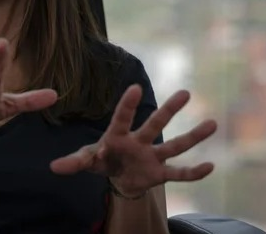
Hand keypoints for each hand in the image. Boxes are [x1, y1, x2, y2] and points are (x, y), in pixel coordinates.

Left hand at [50, 84, 217, 196]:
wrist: (118, 177)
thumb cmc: (102, 160)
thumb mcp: (86, 161)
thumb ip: (74, 162)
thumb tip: (53, 167)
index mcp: (118, 136)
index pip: (122, 118)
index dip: (127, 104)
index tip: (135, 87)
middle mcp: (139, 142)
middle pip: (155, 125)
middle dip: (169, 110)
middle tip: (185, 92)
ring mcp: (152, 156)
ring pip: (175, 145)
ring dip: (193, 136)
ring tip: (212, 123)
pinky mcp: (161, 173)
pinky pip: (180, 173)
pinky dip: (194, 172)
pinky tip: (211, 166)